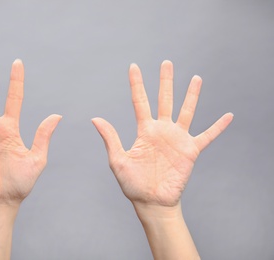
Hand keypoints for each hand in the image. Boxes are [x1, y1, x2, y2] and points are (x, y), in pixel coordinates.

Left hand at [92, 61, 232, 207]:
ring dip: (191, 95)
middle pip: (164, 99)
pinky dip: (218, 126)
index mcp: (144, 130)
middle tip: (166, 63)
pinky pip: (207, 136)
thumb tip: (95, 119)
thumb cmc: (133, 184)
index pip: (139, 101)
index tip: (133, 66)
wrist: (152, 201)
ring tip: (196, 78)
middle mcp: (161, 130)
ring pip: (186, 111)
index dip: (136, 84)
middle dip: (165, 81)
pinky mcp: (190, 151)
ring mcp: (177, 139)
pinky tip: (228, 115)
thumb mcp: (118, 160)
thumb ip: (110, 138)